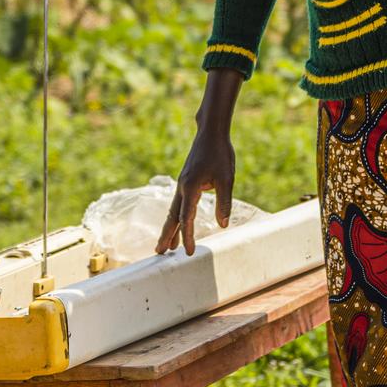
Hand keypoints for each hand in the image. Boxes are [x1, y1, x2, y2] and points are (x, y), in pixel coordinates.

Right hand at [159, 73, 244, 256]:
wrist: (211, 133)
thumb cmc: (220, 154)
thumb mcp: (226, 179)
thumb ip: (224, 202)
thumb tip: (223, 225)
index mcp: (191, 187)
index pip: (187, 218)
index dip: (187, 237)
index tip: (189, 253)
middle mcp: (182, 187)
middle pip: (172, 217)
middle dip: (166, 235)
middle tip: (160, 253)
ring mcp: (182, 184)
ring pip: (173, 211)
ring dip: (169, 228)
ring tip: (165, 245)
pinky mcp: (185, 181)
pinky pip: (177, 204)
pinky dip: (175, 217)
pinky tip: (176, 223)